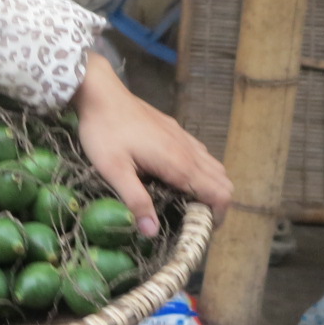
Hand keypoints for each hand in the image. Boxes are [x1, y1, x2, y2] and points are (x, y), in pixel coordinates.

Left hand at [70, 52, 231, 235]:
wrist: (100, 93)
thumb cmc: (104, 132)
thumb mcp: (113, 170)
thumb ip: (135, 200)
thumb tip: (152, 232)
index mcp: (179, 164)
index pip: (220, 194)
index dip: (218, 216)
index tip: (200, 229)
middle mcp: (188, 151)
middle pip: (223, 182)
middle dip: (215, 204)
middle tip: (191, 219)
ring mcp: (183, 137)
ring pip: (214, 167)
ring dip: (208, 187)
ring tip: (184, 202)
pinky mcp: (175, 129)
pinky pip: (200, 154)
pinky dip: (200, 170)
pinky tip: (175, 177)